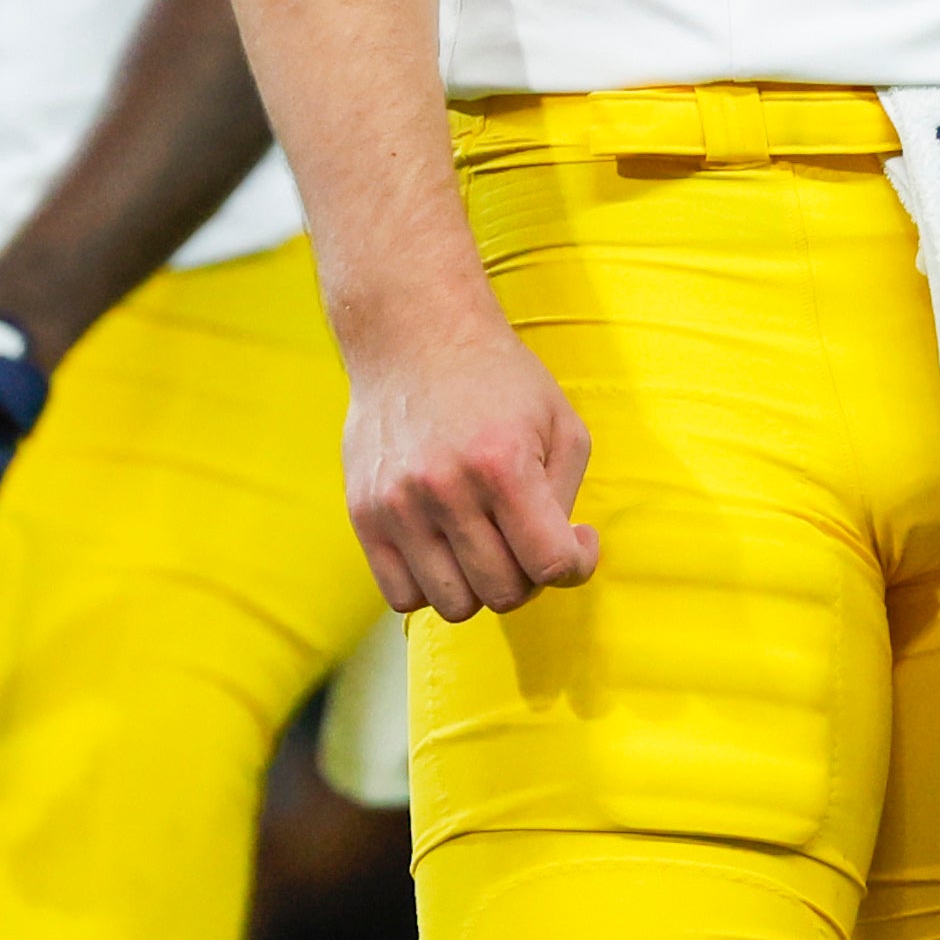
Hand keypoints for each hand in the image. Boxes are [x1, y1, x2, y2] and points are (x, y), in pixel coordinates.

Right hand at [340, 294, 596, 621]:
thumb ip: (567, 498)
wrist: (412, 334)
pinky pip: (401, 595)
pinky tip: (445, 549)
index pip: (551, 564)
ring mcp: (398, 504)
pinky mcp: (363, 513)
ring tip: (484, 545)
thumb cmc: (498, 380)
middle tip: (526, 537)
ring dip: (480, 586)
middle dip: (529, 575)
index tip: (575, 539)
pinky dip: (431, 586)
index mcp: (502, 462)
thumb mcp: (559, 422)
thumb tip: (559, 561)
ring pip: (455, 606)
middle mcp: (446, 487)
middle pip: (504, 593)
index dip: (576, 564)